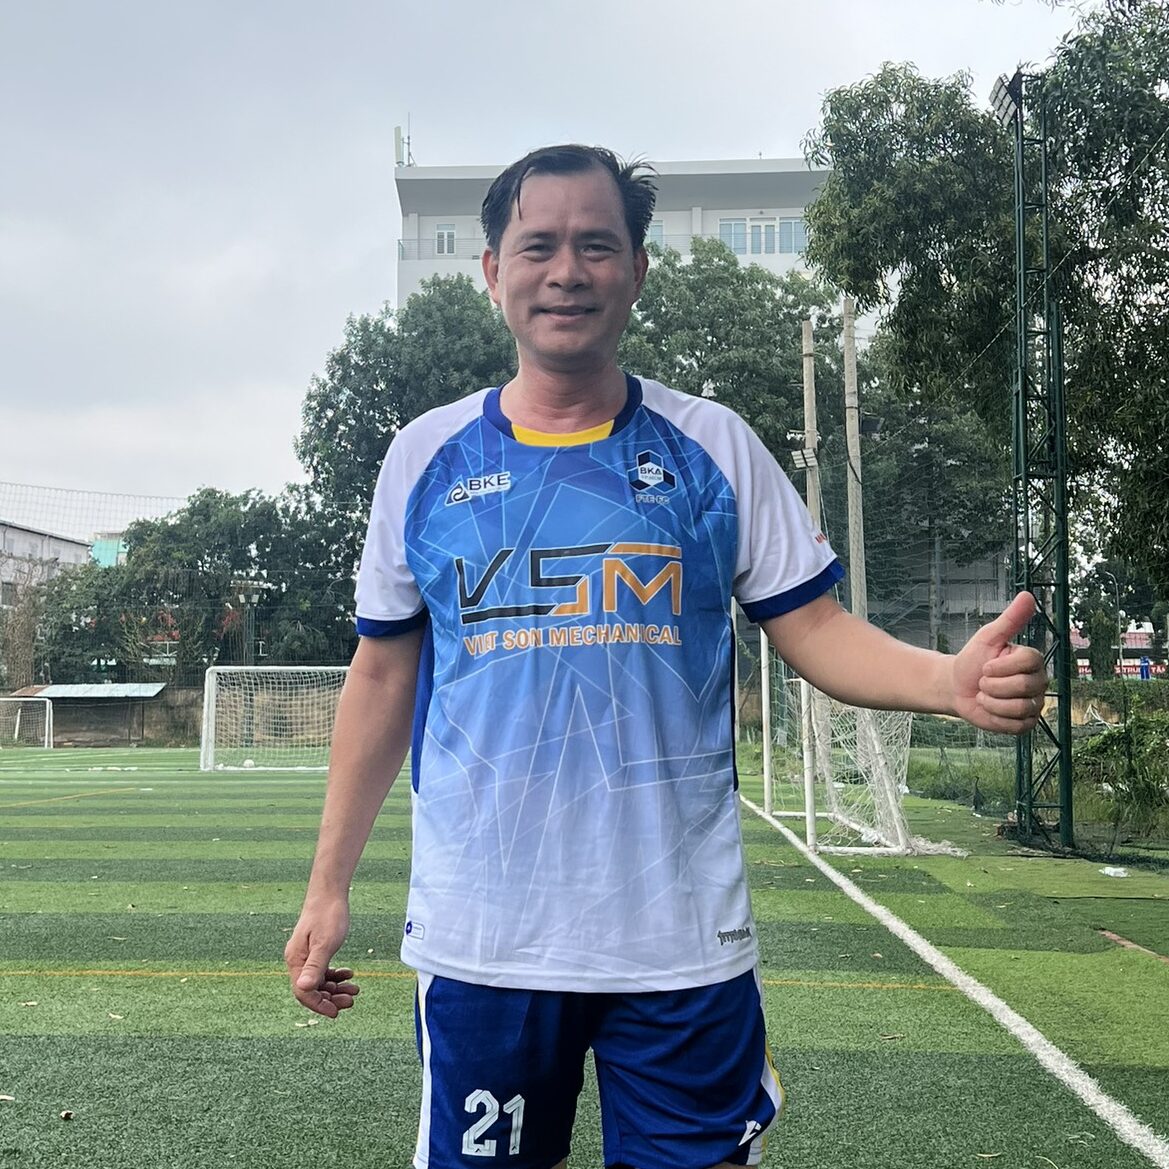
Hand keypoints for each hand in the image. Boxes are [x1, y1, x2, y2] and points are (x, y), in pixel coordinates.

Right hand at [284, 900, 358, 1017]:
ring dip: (335, 988)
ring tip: (354, 989)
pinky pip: (323, 969)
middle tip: (351, 1000)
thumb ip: (315, 966)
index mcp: (296, 960)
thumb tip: (304, 989)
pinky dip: (335, 975)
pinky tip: (349, 974)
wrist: (329, 892)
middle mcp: (297, 960)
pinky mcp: (314, 949)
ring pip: (319, 980)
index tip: (336, 1012)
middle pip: (311, 989)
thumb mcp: (325, 943)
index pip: (303, 992)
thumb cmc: (328, 915)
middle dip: (331, 998)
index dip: (319, 1005)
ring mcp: (305, 955)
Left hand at [951, 592, 1047, 734]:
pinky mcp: (1026, 724)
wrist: (957, 686)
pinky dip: (995, 717)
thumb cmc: (973, 659)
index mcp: (1032, 660)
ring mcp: (1034, 704)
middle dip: (992, 685)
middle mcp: (1039, 682)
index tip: (986, 665)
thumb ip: (1010, 619)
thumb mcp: (988, 637)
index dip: (1000, 666)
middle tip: (983, 681)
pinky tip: (989, 708)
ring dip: (991, 701)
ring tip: (985, 694)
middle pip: (1022, 687)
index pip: (1027, 662)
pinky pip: (1015, 725)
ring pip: (1019, 707)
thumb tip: (1027, 595)